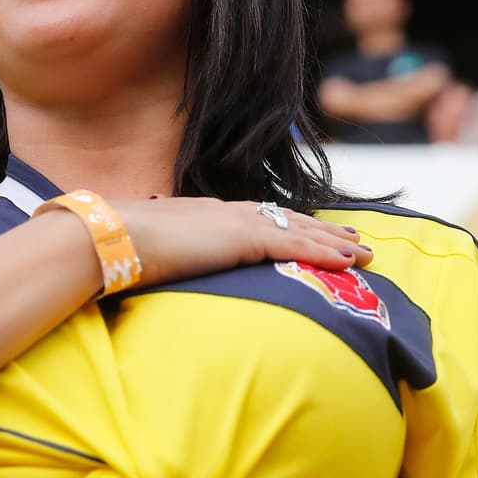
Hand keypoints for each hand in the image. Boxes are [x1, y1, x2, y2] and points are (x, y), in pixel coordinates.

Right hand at [92, 197, 372, 288]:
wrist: (112, 237)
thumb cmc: (118, 246)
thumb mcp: (147, 249)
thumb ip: (162, 253)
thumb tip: (151, 266)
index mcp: (205, 213)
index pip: (256, 216)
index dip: (287, 222)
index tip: (309, 228)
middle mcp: (226, 211)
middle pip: (286, 218)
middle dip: (323, 229)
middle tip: (354, 236)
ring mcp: (236, 223)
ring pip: (299, 230)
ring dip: (335, 243)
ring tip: (366, 251)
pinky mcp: (243, 239)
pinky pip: (295, 246)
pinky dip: (325, 253)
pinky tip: (348, 261)